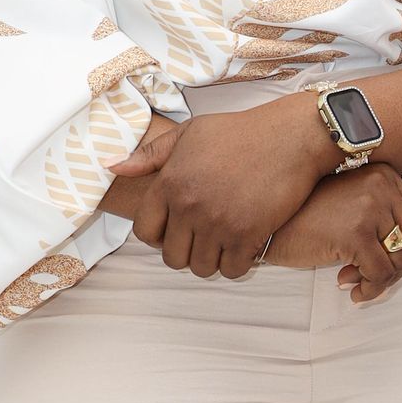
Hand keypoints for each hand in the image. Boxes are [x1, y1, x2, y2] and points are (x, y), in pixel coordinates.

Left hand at [108, 95, 332, 276]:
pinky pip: (231, 270)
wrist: (290, 138)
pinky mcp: (246, 235)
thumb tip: (111, 166)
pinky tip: (243, 247)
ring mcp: (217, 223)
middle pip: (172, 258)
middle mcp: (189, 206)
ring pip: (201, 267)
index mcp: (170, 182)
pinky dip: (236, 264)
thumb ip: (150, 155)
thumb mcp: (189, 133)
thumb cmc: (240, 133)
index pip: (145, 232)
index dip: (158, 237)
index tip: (175, 231)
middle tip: (203, 240)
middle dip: (186, 253)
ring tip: (223, 244)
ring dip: (211, 260)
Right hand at [264, 164, 401, 302]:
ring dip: (382, 280)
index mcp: (385, 174)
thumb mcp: (356, 211)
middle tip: (382, 281)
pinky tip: (351, 289)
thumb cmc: (309, 218)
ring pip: (401, 259)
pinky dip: (370, 289)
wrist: (269, 222)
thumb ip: (396, 223)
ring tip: (358, 282)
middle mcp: (382, 185)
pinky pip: (380, 274)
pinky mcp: (355, 233)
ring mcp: (369, 207)